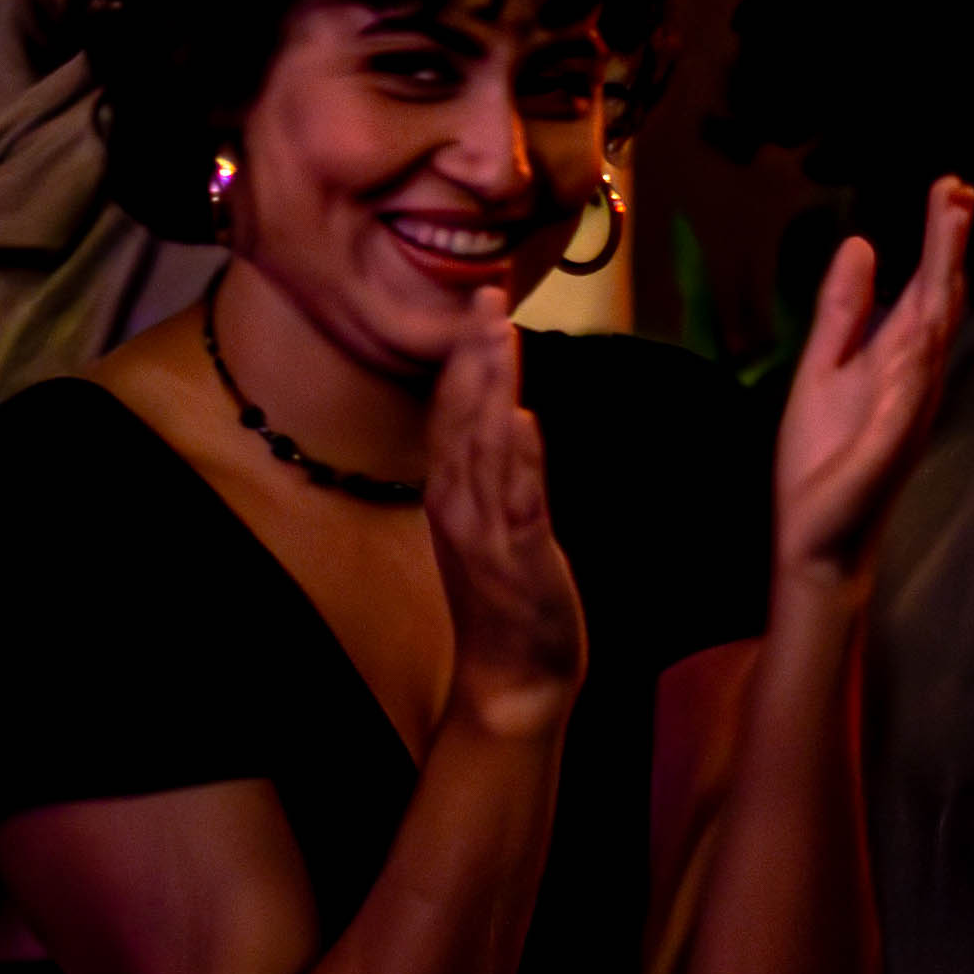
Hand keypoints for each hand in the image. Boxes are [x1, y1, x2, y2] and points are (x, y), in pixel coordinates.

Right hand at [426, 311, 585, 731]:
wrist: (512, 677)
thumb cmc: (505, 600)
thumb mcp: (491, 523)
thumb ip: (495, 470)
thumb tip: (508, 414)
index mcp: (451, 493)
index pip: (451, 411)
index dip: (463, 355)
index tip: (480, 303)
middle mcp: (458, 505)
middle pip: (461, 416)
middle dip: (475, 354)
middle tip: (488, 296)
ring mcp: (485, 532)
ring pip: (484, 447)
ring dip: (492, 388)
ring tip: (500, 337)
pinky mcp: (519, 559)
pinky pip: (518, 501)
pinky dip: (519, 459)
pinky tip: (523, 420)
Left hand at [770, 176, 973, 587]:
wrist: (817, 535)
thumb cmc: (825, 456)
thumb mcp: (823, 366)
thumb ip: (842, 310)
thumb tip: (860, 244)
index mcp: (896, 356)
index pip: (923, 286)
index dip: (939, 238)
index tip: (950, 187)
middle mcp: (914, 377)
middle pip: (939, 300)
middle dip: (950, 245)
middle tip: (960, 189)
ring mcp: (907, 410)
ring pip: (933, 336)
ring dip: (943, 282)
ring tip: (951, 229)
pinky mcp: (890, 445)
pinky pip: (908, 398)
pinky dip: (916, 363)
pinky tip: (921, 325)